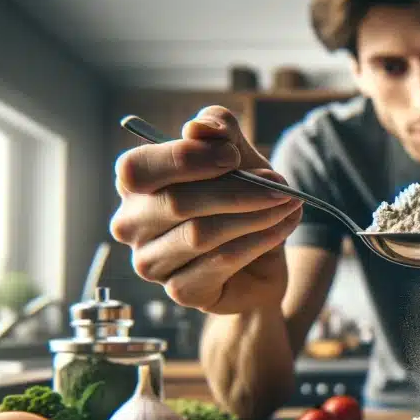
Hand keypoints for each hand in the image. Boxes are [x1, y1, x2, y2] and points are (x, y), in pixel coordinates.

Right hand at [110, 106, 303, 313]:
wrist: (261, 261)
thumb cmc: (238, 203)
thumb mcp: (236, 158)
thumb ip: (219, 132)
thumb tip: (198, 128)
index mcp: (134, 185)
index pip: (139, 168)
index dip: (188, 158)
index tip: (234, 155)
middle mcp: (131, 225)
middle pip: (176, 203)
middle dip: (236, 190)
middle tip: (279, 184)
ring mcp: (151, 263)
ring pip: (200, 235)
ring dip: (254, 215)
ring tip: (288, 203)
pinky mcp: (180, 291)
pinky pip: (220, 263)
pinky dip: (258, 241)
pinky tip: (281, 228)